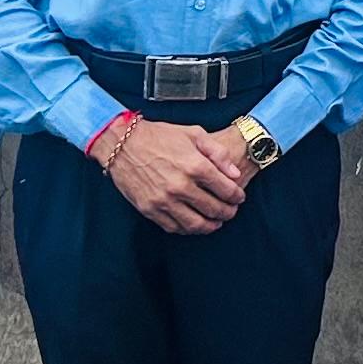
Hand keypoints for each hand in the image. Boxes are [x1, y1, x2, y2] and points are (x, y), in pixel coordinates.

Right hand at [99, 118, 248, 234]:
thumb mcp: (194, 134)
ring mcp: (164, 200)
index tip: (239, 197)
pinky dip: (188, 229)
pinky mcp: (150, 209)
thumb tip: (235, 173)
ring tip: (216, 222)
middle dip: (228, 212)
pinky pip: (174, 227)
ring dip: (211, 226)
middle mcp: (181, 186)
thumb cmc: (159, 136)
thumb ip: (219, 154)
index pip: (226, 190)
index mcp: (195, 166)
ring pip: (195, 224)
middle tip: (231, 211)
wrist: (123, 143)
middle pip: (214, 209)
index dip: (237, 196)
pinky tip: (194, 224)